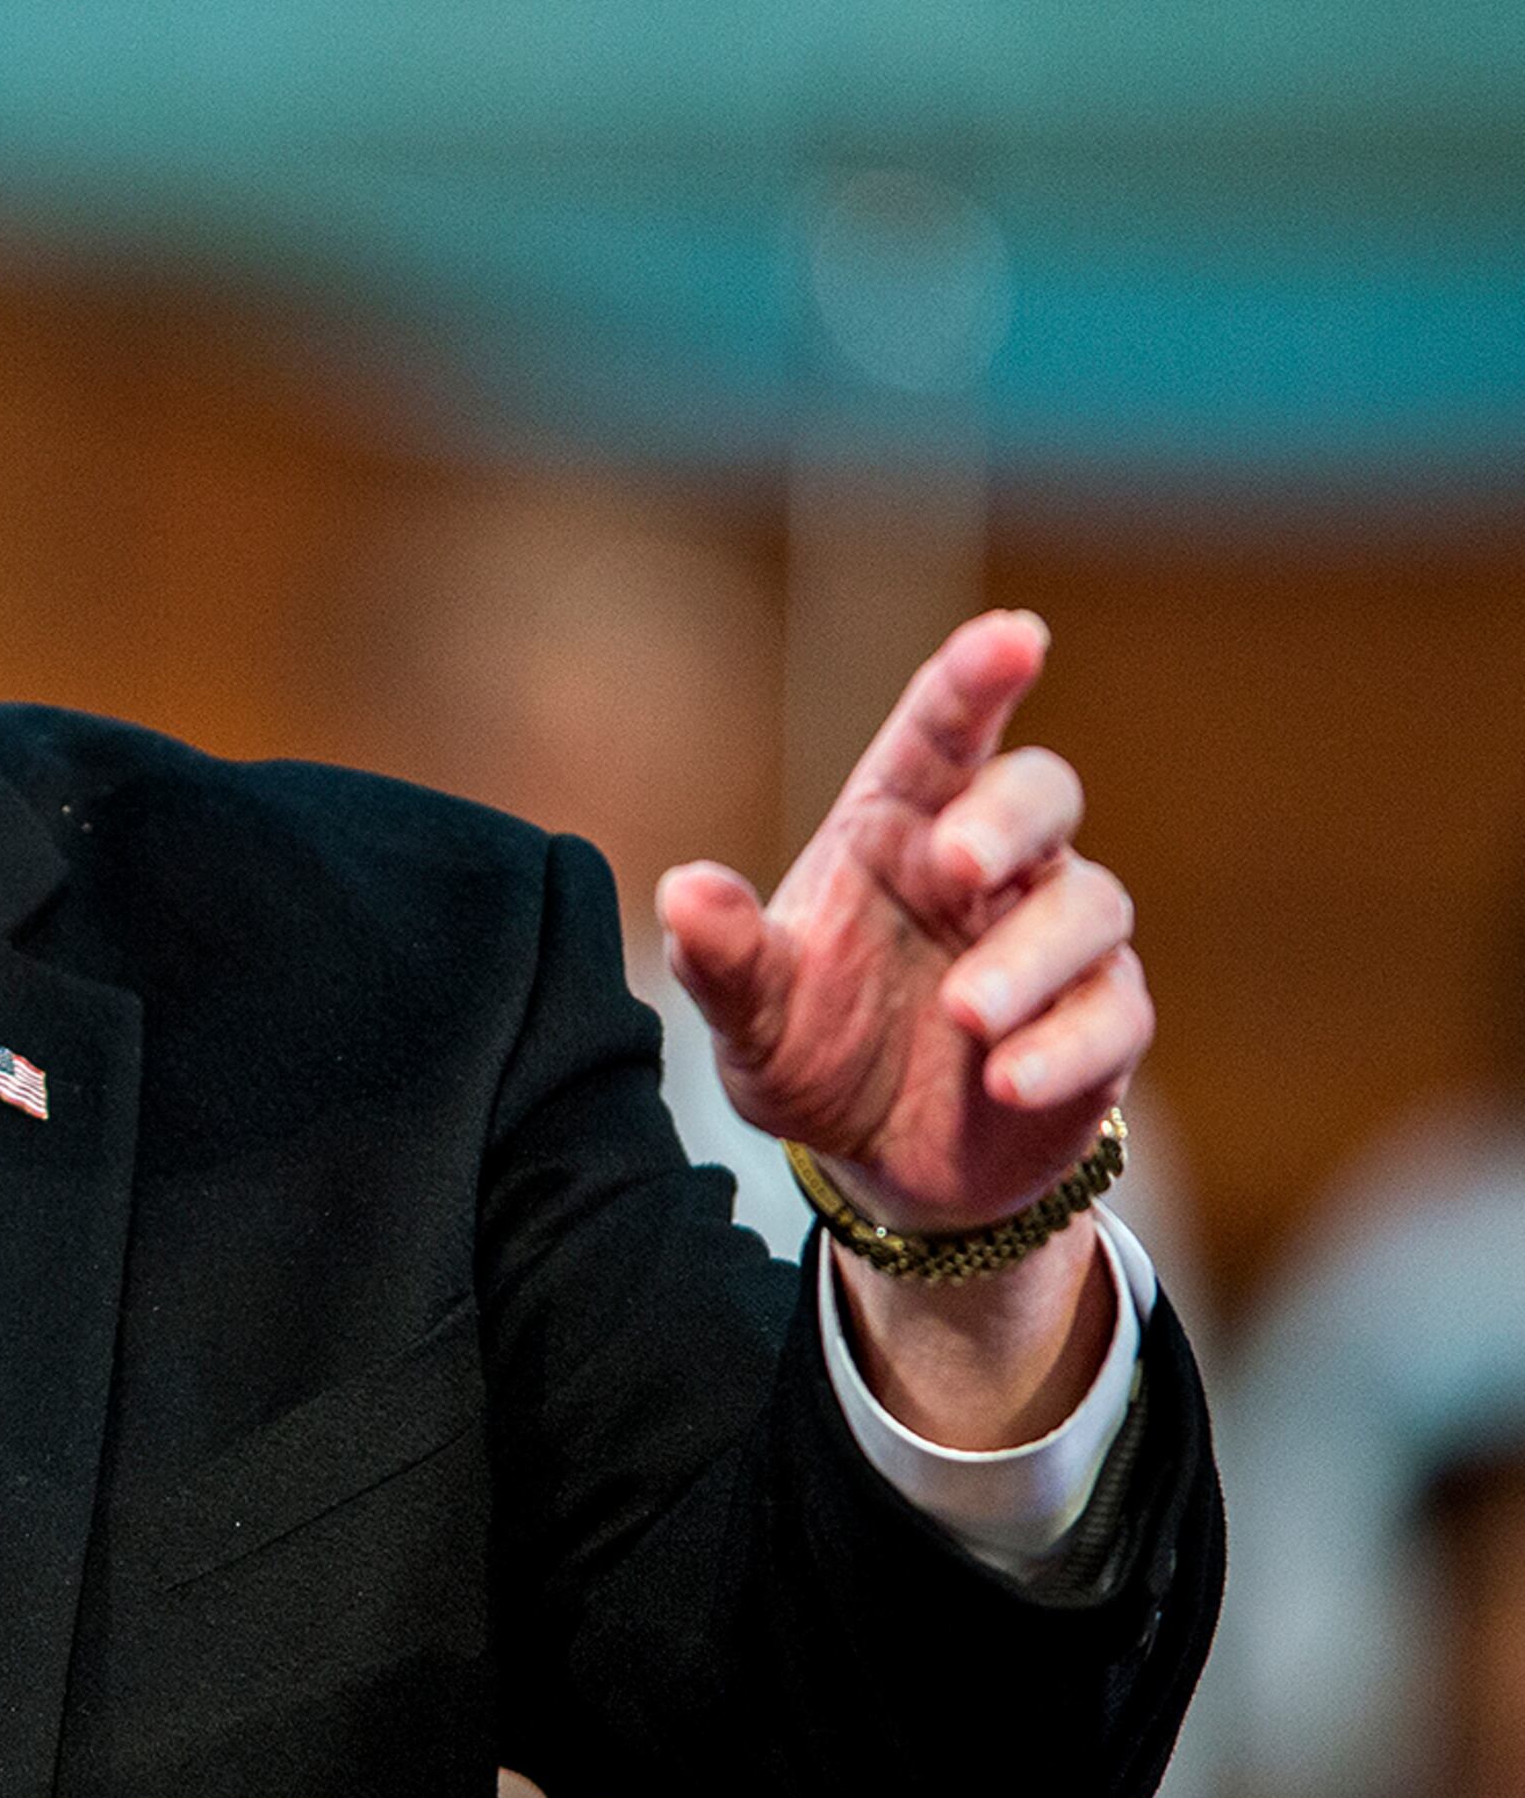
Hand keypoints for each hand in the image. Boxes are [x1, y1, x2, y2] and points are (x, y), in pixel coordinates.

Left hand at [658, 610, 1147, 1229]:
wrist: (880, 1162)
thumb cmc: (814, 1048)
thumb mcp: (750, 1014)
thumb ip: (724, 956)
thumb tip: (683, 888)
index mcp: (898, 830)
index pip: (944, 733)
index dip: (977, 678)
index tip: (1016, 635)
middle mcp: (987, 869)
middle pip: (1040, 791)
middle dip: (1010, 816)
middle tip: (959, 864)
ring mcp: (1054, 942)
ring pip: (1089, 904)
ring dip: (1029, 957)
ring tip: (965, 1016)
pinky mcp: (1102, 1023)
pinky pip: (1113, 1014)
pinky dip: (1065, 1044)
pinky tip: (1007, 1082)